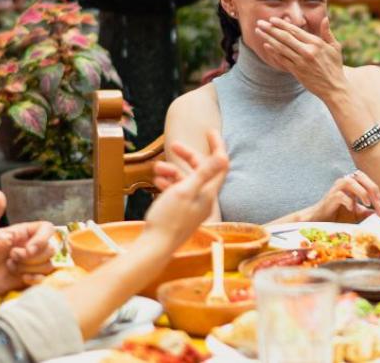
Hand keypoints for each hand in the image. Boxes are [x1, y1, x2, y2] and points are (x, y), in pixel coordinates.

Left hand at [0, 191, 56, 300]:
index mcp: (22, 233)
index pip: (47, 229)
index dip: (43, 239)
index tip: (28, 250)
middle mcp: (29, 247)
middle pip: (50, 248)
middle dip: (32, 258)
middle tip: (11, 260)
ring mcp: (30, 263)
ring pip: (49, 264)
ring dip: (30, 269)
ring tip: (10, 269)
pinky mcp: (29, 278)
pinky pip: (45, 278)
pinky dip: (36, 280)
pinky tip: (21, 279)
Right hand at [144, 130, 229, 250]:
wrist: (154, 247)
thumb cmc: (170, 219)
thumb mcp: (186, 190)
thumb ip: (204, 173)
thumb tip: (224, 156)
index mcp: (209, 192)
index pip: (220, 165)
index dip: (217, 146)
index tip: (209, 132)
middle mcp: (204, 199)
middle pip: (201, 170)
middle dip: (188, 157)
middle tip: (173, 145)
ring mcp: (192, 207)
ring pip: (186, 181)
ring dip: (172, 171)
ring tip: (156, 169)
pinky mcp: (181, 213)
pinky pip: (178, 193)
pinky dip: (169, 184)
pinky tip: (158, 182)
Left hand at [256, 16, 346, 99]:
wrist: (334, 87)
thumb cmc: (335, 66)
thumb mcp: (335, 47)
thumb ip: (327, 32)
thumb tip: (325, 18)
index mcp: (316, 43)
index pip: (295, 30)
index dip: (282, 24)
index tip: (271, 19)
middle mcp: (307, 51)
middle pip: (285, 37)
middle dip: (270, 29)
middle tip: (260, 23)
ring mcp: (301, 62)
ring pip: (281, 47)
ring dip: (268, 38)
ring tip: (258, 32)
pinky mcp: (297, 71)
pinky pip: (282, 60)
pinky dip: (273, 52)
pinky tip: (266, 46)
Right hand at [305, 170, 379, 222]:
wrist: (322, 222)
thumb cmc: (340, 216)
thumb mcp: (358, 215)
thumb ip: (368, 212)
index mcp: (353, 185)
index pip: (369, 183)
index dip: (378, 195)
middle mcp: (345, 183)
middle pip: (360, 175)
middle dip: (372, 189)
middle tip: (378, 205)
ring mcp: (336, 189)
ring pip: (349, 181)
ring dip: (361, 192)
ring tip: (367, 203)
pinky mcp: (329, 198)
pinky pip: (339, 194)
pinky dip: (348, 201)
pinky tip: (351, 209)